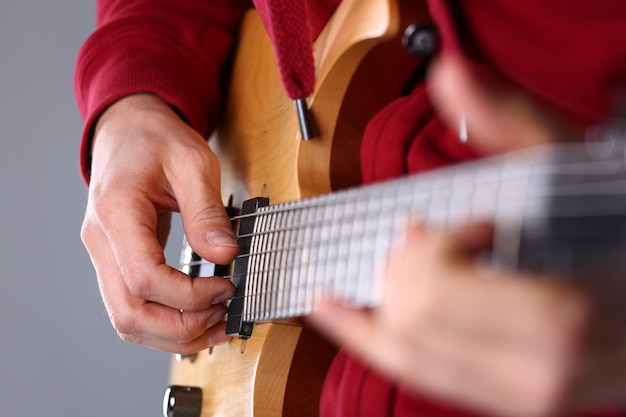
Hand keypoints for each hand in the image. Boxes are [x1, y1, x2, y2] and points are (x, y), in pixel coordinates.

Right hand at [81, 94, 239, 352]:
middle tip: (225, 316)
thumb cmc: (157, 139)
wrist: (129, 130)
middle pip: (129, 312)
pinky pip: (132, 308)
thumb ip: (207, 211)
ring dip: (173, 335)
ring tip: (217, 326)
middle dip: (182, 327)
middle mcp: (101, 241)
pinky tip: (197, 319)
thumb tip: (227, 254)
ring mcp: (103, 255)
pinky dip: (164, 324)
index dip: (189, 295)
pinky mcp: (115, 263)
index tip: (227, 288)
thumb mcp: (192, 161)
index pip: (144, 277)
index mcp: (116, 212)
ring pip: (127, 320)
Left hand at [309, 56, 625, 415]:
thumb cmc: (625, 234)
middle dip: (403, 269)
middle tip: (422, 236)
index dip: (434, 249)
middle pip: (412, 323)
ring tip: (394, 262)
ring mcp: (522, 393)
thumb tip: (448, 74)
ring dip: (380, 302)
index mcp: (561, 315)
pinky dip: (372, 341)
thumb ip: (511, 123)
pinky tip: (342, 312)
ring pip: (405, 359)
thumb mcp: (576, 174)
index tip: (471, 223)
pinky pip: (422, 377)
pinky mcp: (511, 400)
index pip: (439, 292)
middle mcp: (538, 371)